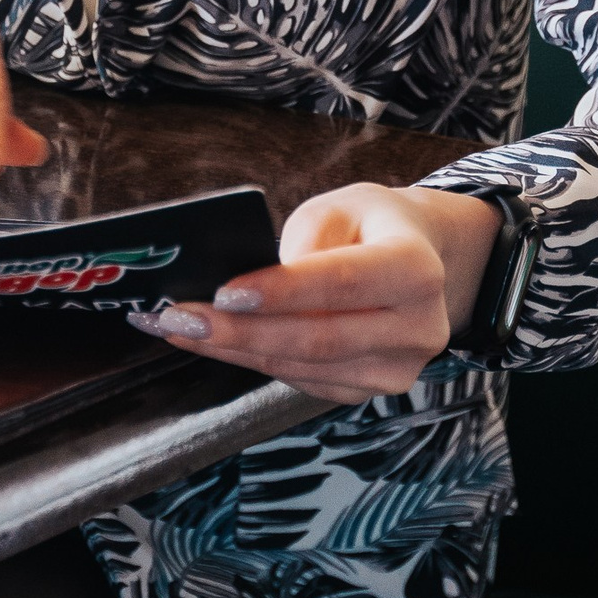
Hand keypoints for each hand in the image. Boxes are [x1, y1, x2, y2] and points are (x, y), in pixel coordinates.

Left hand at [130, 180, 501, 401]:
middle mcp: (418, 327)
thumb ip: (304, 240)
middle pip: (319, 338)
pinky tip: (215, 343)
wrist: (419, 261)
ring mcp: (396, 369)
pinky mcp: (368, 390)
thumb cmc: (368, 227)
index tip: (223, 291)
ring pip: (303, 366)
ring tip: (178, 328)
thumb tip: (247, 284)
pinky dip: (253, 362)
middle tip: (178, 319)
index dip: (282, 292)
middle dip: (240, 331)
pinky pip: (301, 380)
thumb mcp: (341, 207)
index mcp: (417, 268)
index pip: (343, 283)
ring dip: (234, 351)